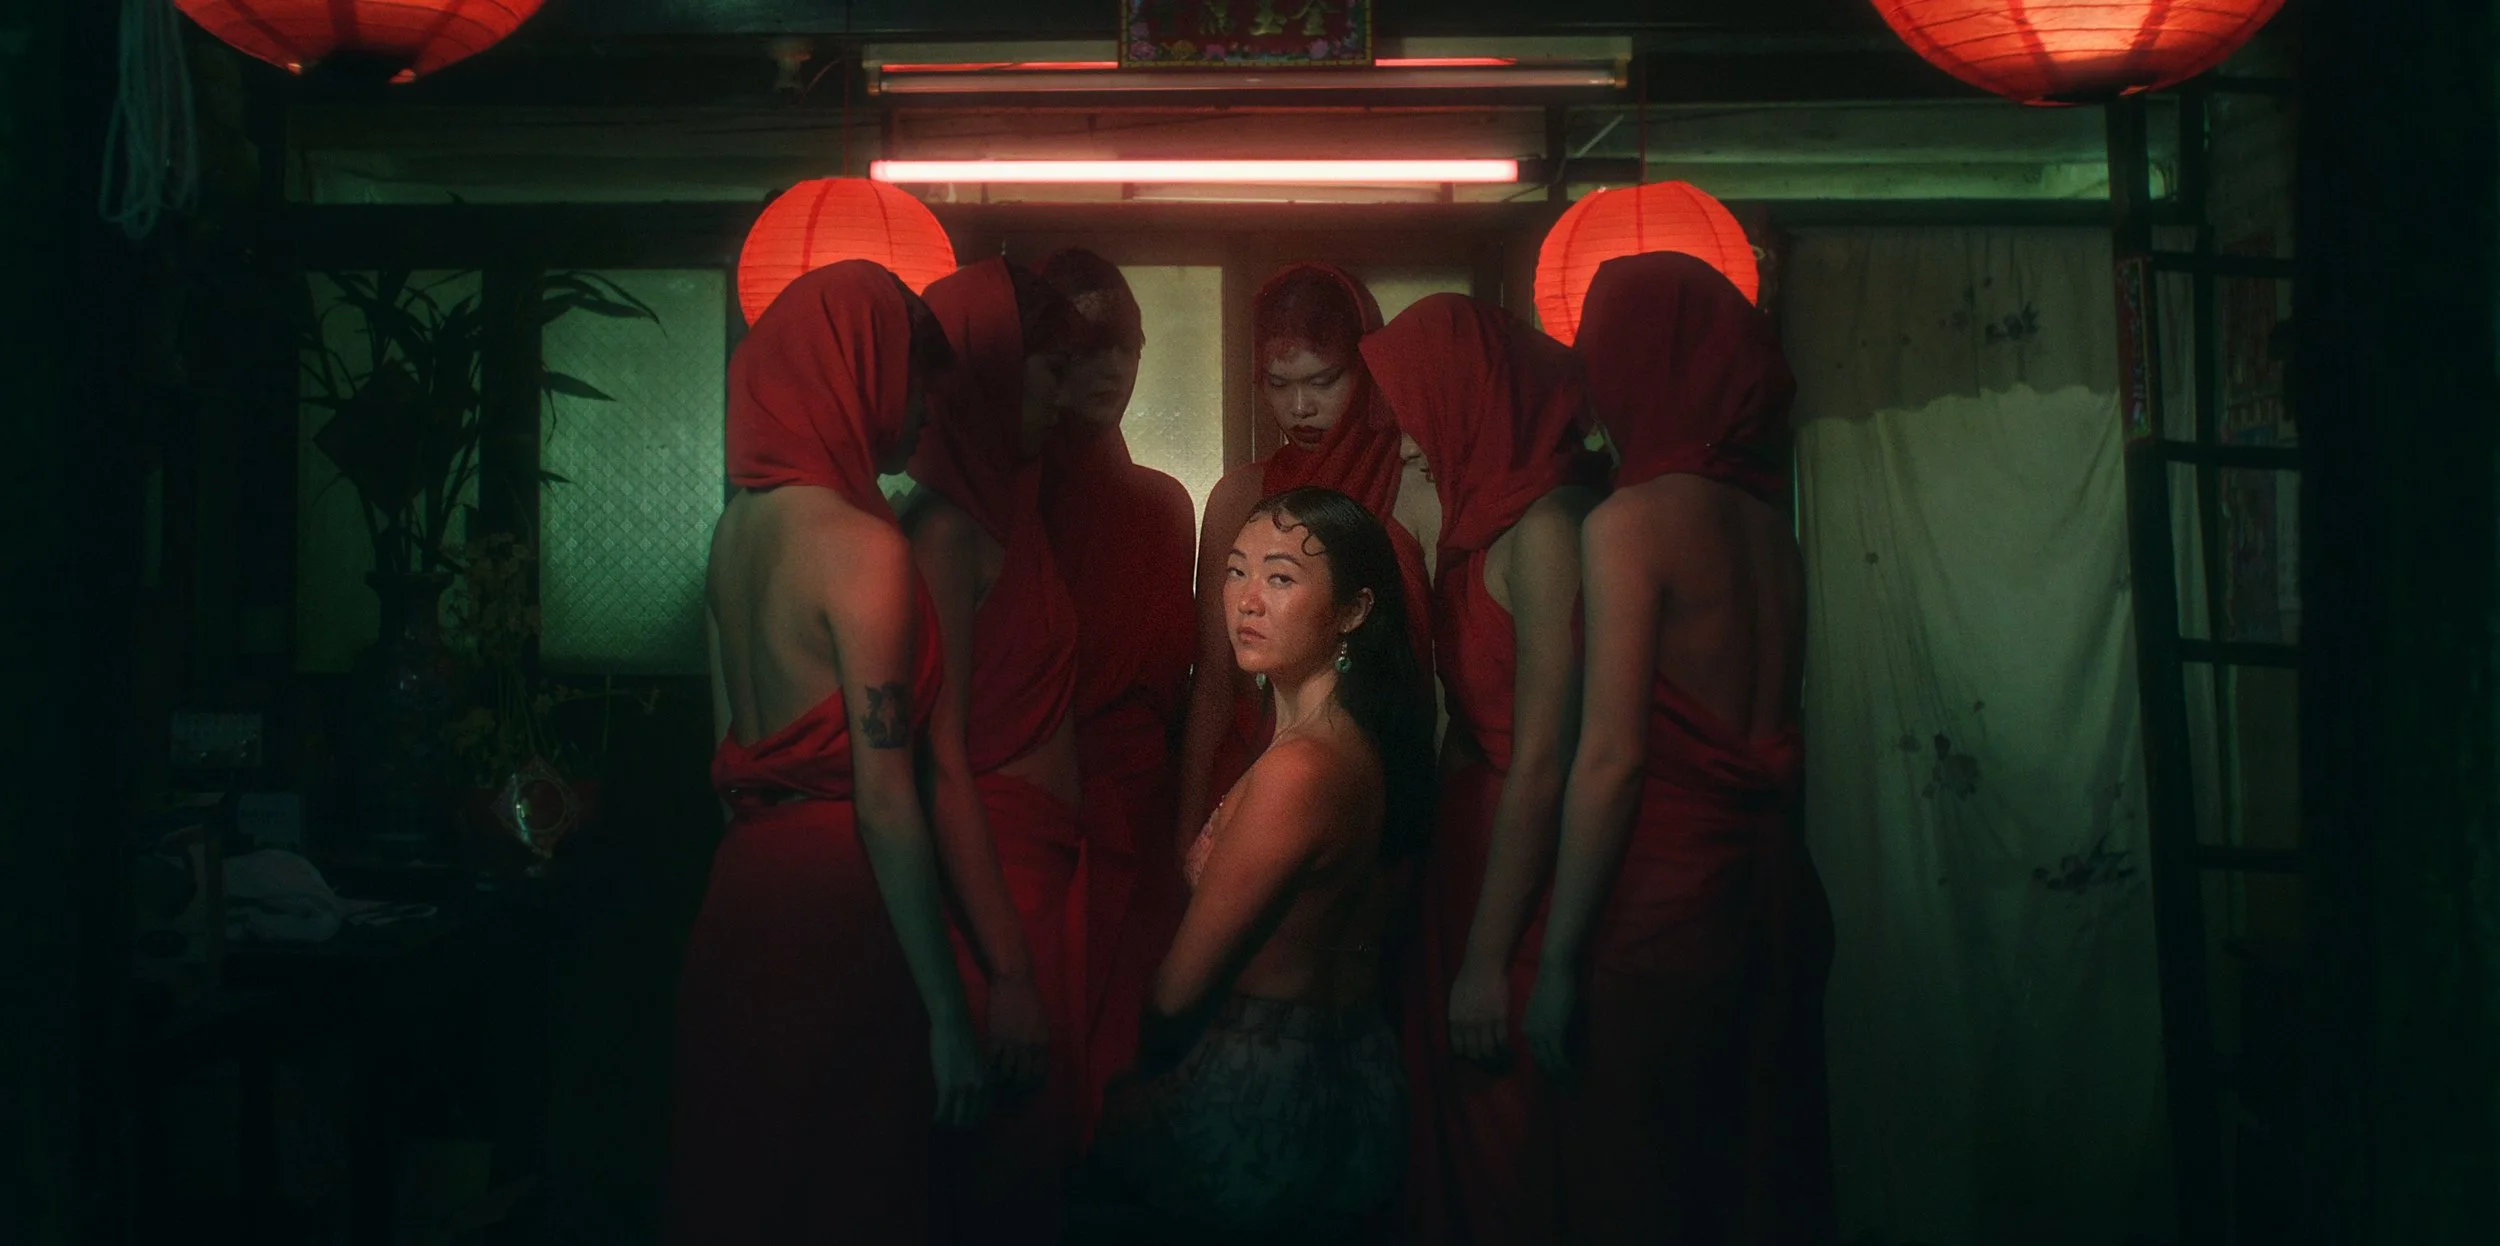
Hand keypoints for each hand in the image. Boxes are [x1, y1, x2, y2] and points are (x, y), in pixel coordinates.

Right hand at [929, 1014, 987, 1127]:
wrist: (953, 1027)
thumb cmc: (964, 1038)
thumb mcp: (978, 1060)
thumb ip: (977, 1075)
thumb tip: (971, 1087)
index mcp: (987, 1081)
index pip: (984, 1109)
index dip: (976, 1117)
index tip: (969, 1121)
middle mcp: (978, 1088)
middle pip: (972, 1116)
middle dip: (963, 1124)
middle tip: (954, 1128)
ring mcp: (963, 1089)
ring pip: (958, 1116)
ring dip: (950, 1123)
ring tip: (943, 1127)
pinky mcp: (947, 1087)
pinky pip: (943, 1110)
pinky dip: (938, 1118)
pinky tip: (934, 1120)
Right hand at [985, 970, 1050, 1091]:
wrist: (1014, 983)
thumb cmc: (1030, 999)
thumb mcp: (1042, 1022)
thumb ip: (1040, 1041)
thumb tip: (1037, 1058)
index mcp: (1043, 1042)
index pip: (1040, 1071)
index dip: (1034, 1083)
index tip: (1028, 1091)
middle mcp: (1029, 1046)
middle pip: (1023, 1075)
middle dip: (1018, 1087)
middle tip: (1011, 1092)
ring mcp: (1011, 1042)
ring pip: (1007, 1071)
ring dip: (1003, 1080)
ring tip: (998, 1085)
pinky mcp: (995, 1036)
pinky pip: (992, 1059)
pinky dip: (989, 1068)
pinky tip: (986, 1072)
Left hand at [1447, 957, 1511, 1066]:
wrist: (1483, 968)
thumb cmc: (1467, 978)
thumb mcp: (1455, 998)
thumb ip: (1457, 1013)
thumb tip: (1460, 1024)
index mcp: (1455, 1018)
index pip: (1457, 1042)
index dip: (1462, 1050)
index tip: (1465, 1053)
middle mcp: (1469, 1024)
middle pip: (1473, 1047)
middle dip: (1476, 1055)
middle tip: (1480, 1057)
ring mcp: (1485, 1022)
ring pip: (1488, 1046)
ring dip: (1490, 1053)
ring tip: (1493, 1055)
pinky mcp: (1500, 1018)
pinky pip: (1501, 1037)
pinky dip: (1503, 1044)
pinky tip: (1504, 1047)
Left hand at [1523, 965, 1577, 1083]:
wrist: (1553, 969)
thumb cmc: (1551, 982)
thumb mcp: (1545, 1007)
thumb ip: (1547, 1022)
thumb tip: (1556, 1034)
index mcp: (1526, 1027)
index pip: (1535, 1054)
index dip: (1546, 1068)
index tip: (1555, 1079)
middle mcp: (1530, 1032)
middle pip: (1540, 1061)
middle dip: (1552, 1077)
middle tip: (1563, 1089)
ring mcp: (1541, 1032)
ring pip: (1548, 1061)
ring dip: (1559, 1075)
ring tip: (1569, 1086)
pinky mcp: (1553, 1031)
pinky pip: (1557, 1055)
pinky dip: (1564, 1067)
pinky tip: (1571, 1073)